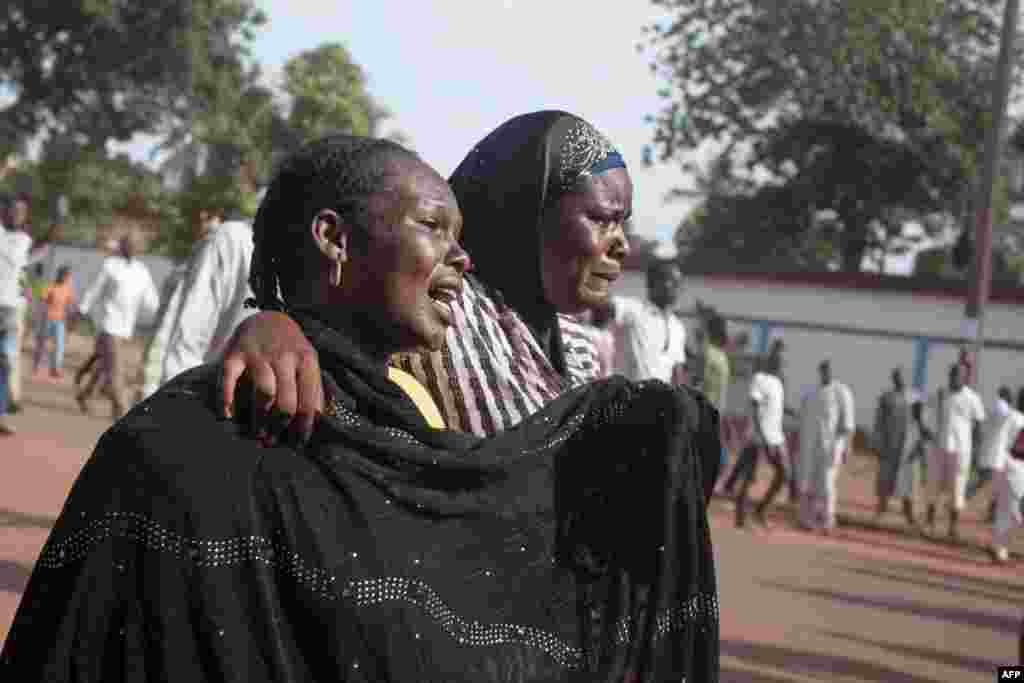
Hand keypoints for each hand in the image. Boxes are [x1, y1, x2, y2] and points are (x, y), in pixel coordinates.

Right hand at [220, 311, 323, 446]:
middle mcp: (284, 356)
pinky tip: (228, 416)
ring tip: (257, 434)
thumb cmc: (291, 348)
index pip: (309, 401)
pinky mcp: (234, 353)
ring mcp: (258, 354)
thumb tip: (318, 423)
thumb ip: (313, 388)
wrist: (267, 316)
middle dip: (280, 427)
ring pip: (264, 393)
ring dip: (260, 419)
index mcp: (307, 360)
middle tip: (273, 441)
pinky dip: (226, 400)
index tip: (298, 444)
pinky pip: (228, 379)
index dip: (304, 428)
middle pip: (287, 401)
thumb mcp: (308, 362)